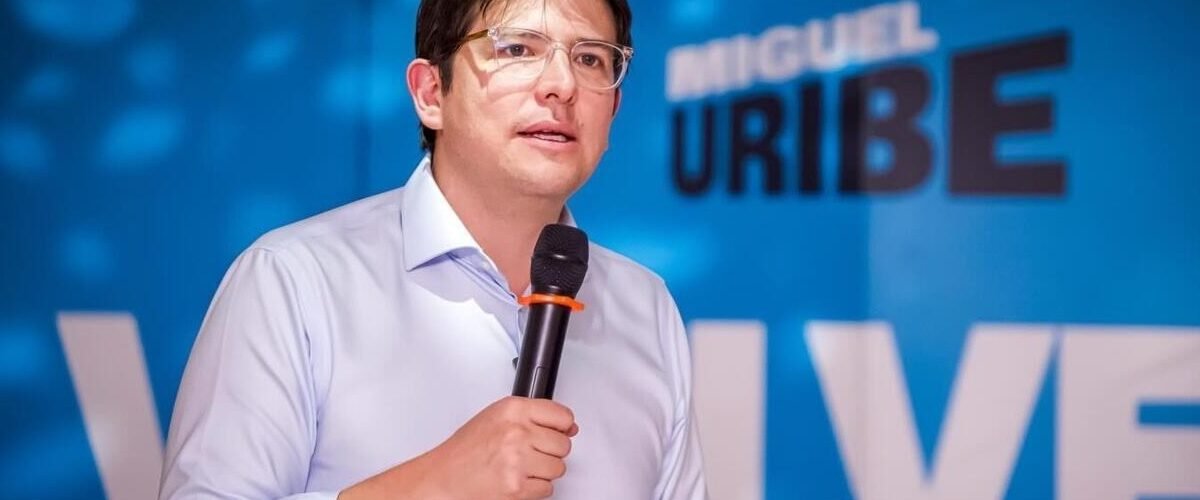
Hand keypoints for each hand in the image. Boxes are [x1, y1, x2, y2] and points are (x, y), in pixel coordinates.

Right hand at [340, 396, 578, 499]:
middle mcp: (516, 432)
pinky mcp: (517, 487)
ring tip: (520, 467)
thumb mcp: (497, 418)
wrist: (444, 478)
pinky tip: (516, 479)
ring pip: (558, 468)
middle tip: (529, 453)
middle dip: (550, 451)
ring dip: (543, 471)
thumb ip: (533, 416)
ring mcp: (518, 460)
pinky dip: (534, 489)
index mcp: (512, 410)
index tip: (559, 431)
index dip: (562, 427)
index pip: (562, 415)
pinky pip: (547, 488)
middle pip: (563, 444)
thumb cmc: (466, 450)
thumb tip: (570, 426)